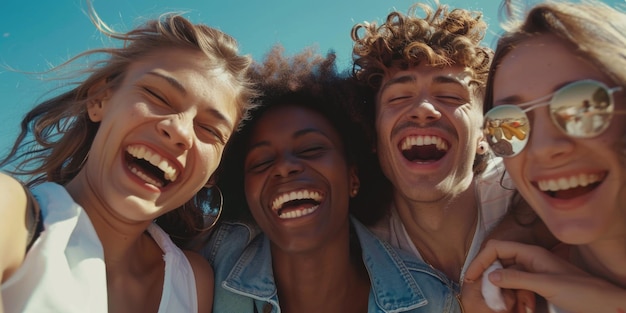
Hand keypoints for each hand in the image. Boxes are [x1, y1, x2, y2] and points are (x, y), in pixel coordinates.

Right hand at [465, 240, 625, 312]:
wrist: (604, 303)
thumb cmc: (580, 291)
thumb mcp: (545, 284)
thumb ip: (516, 278)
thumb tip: (489, 277)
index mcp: (530, 253)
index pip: (496, 248)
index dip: (481, 260)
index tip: (471, 277)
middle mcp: (530, 259)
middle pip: (499, 262)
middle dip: (491, 279)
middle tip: (491, 297)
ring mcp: (535, 272)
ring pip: (507, 277)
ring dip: (505, 292)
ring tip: (510, 307)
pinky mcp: (539, 285)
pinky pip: (519, 288)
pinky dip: (516, 297)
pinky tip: (524, 308)